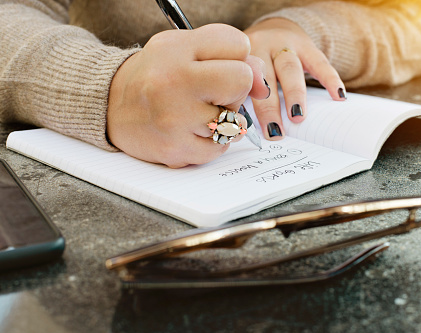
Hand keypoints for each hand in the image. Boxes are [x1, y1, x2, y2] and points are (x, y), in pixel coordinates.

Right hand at [106, 24, 268, 167]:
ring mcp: (175, 120)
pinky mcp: (177, 150)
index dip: (234, 58)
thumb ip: (229, 52)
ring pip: (234, 120)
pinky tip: (193, 130)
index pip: (240, 47)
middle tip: (208, 91)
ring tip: (195, 111)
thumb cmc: (155, 74)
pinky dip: (213, 141)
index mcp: (177, 51)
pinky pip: (221, 148)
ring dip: (223, 118)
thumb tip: (262, 85)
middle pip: (242, 82)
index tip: (215, 65)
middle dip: (233, 88)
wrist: (111, 105)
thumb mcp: (186, 47)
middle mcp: (174, 84)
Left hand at [245, 18, 345, 139]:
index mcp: (244, 57)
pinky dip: (330, 80)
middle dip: (270, 106)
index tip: (247, 128)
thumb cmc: (258, 61)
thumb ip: (247, 94)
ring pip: (290, 69)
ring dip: (294, 95)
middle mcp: (263, 46)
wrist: (276, 27)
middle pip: (266, 76)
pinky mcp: (308, 46)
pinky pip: (320, 63)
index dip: (246, 104)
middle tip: (275, 130)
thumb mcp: (247, 71)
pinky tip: (338, 96)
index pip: (244, 82)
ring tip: (298, 117)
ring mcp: (286, 44)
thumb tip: (250, 129)